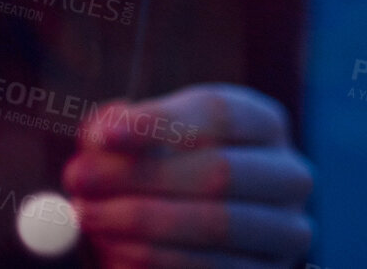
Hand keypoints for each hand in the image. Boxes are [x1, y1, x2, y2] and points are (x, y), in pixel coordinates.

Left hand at [63, 83, 313, 267]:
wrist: (183, 232)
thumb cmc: (155, 170)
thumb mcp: (133, 140)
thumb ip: (114, 132)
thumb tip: (101, 139)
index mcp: (260, 123)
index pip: (217, 112)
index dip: (158, 122)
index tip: (104, 136)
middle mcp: (288, 175)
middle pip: (221, 171)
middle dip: (140, 177)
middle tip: (78, 179)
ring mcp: (287, 232)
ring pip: (218, 225)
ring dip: (141, 222)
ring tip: (87, 215)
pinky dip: (155, 261)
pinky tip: (114, 250)